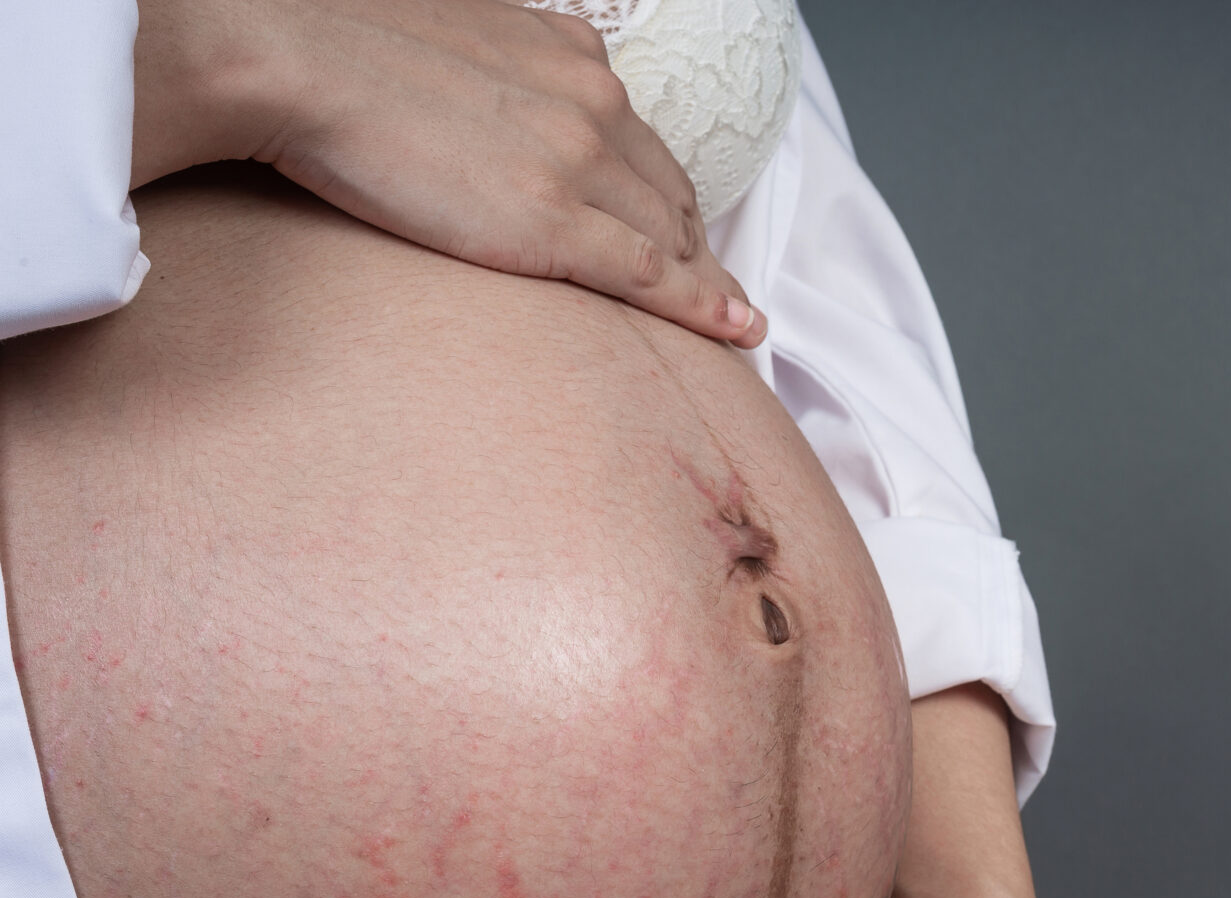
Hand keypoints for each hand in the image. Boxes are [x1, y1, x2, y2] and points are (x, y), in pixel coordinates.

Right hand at [132, 0, 766, 344]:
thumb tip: (485, 97)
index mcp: (567, 53)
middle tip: (708, 284)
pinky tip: (742, 329)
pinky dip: (709, 307)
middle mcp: (591, 102)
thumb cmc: (339, 47)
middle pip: (667, 188)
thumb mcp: (451, 37)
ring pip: (672, 234)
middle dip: (692, 239)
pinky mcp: (557, 223)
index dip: (662, 191)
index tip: (681, 226)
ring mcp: (581, 163)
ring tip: (728, 317)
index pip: (640, 137)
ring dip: (705, 278)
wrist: (291, 57)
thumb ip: (493, 70)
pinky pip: (657, 276)